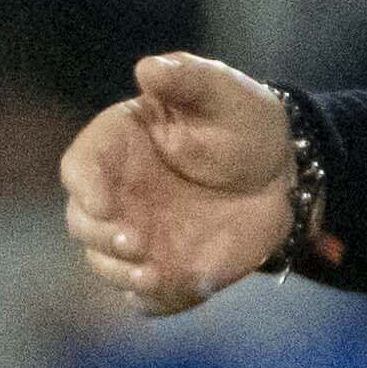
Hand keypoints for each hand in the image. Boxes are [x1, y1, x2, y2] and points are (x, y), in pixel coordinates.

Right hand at [60, 53, 293, 316]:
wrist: (287, 173)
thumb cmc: (246, 123)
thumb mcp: (222, 92)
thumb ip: (186, 79)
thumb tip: (148, 68)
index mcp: (120, 145)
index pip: (80, 166)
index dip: (84, 185)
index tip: (104, 202)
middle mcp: (119, 193)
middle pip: (81, 221)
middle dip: (100, 236)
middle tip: (135, 241)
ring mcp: (138, 234)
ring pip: (104, 263)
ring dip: (119, 273)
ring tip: (152, 275)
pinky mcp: (164, 269)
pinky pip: (144, 296)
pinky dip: (151, 299)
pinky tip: (169, 292)